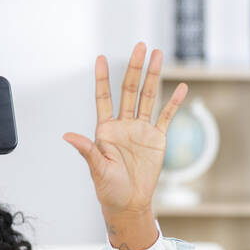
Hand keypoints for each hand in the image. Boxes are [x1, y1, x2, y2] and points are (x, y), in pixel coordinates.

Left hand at [63, 43, 187, 235]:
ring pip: (148, 97)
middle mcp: (123, 125)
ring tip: (158, 54)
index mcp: (105, 130)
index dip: (102, 78)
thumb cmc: (108, 189)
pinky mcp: (156, 139)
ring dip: (154, 77)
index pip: (103, 98)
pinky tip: (181, 87)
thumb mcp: (96, 169)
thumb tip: (67, 136)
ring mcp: (141, 130)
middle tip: (141, 46)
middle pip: (129, 91)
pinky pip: (166, 117)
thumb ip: (86, 150)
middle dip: (134, 68)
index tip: (101, 58)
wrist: (128, 203)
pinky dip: (174, 102)